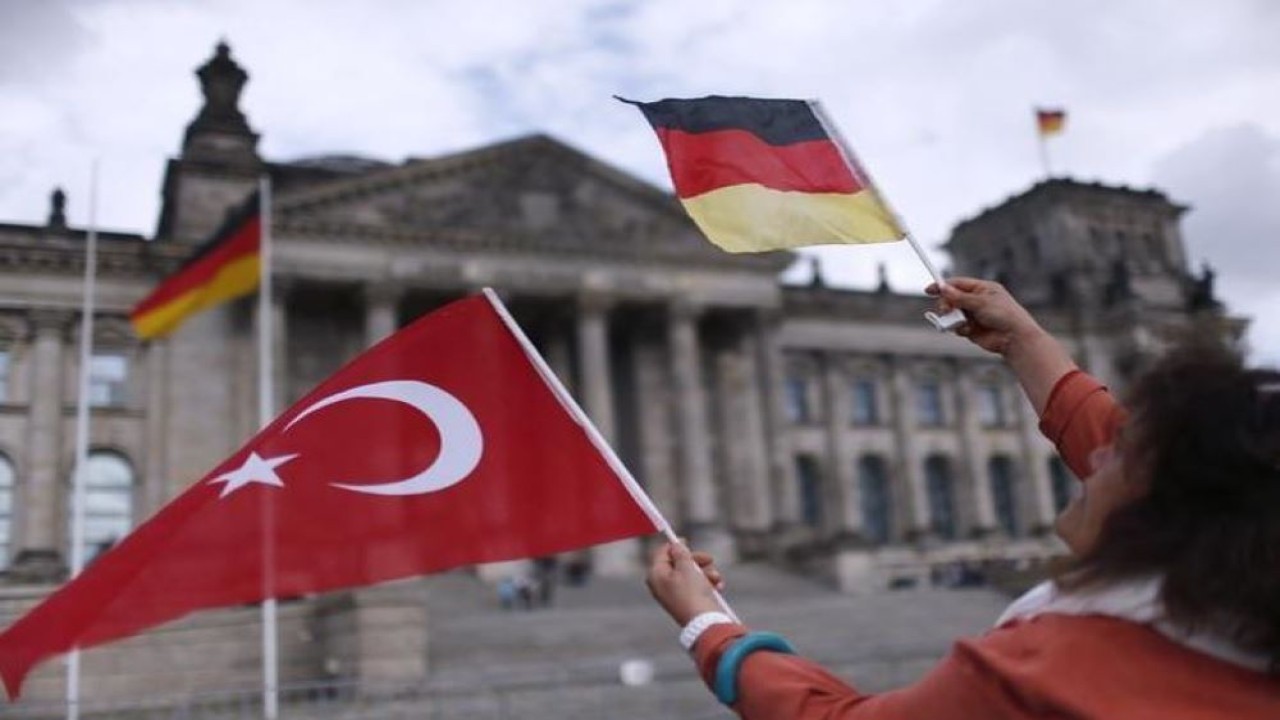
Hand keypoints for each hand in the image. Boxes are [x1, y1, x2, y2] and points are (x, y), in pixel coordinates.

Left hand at [646, 541, 723, 625]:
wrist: (705, 622)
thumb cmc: (693, 593)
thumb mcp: (687, 567)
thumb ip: (681, 553)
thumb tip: (675, 545)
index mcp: (656, 575)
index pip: (661, 553)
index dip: (674, 546)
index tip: (686, 540)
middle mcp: (662, 585)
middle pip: (678, 563)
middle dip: (697, 561)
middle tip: (710, 559)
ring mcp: (675, 594)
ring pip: (691, 574)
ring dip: (707, 572)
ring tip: (716, 578)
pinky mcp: (687, 602)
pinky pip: (697, 586)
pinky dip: (708, 584)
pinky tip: (719, 587)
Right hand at [925, 277, 1042, 355]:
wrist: (1014, 338)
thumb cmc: (1004, 315)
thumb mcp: (980, 302)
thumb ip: (959, 297)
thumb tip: (943, 288)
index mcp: (982, 289)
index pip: (958, 284)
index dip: (943, 286)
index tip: (929, 290)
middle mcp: (977, 301)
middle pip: (952, 299)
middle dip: (946, 305)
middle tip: (945, 310)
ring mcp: (974, 315)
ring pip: (953, 314)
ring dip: (952, 318)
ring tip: (957, 322)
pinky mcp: (971, 329)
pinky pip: (957, 327)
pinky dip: (959, 328)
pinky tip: (968, 330)